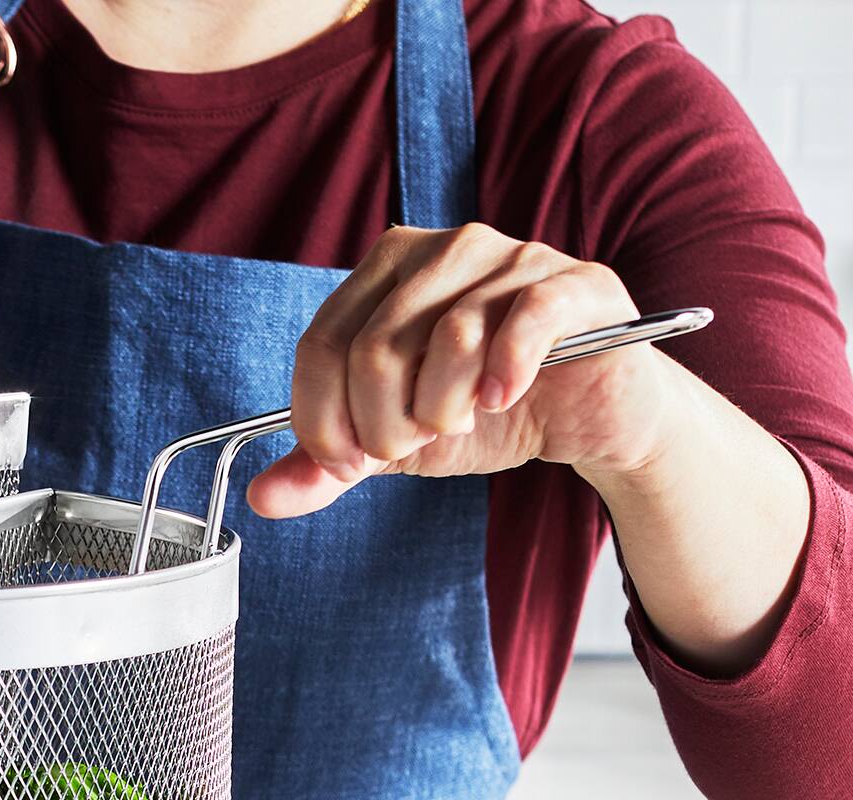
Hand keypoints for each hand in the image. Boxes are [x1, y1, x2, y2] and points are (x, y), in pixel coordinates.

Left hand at [246, 224, 681, 517]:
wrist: (589, 419)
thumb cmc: (488, 415)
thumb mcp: (397, 445)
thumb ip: (331, 466)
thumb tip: (262, 497)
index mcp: (390, 270)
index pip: (321, 344)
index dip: (322, 419)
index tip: (350, 461)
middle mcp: (447, 248)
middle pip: (375, 347)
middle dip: (385, 425)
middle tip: (415, 442)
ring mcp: (516, 258)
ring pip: (447, 337)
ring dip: (443, 409)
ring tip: (464, 419)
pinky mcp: (577, 287)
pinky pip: (523, 321)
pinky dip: (502, 373)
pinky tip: (502, 401)